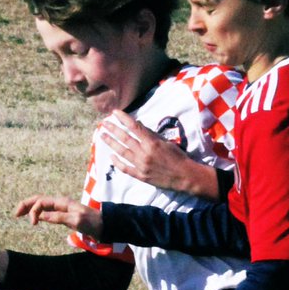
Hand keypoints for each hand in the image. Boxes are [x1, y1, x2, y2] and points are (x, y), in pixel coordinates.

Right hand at [13, 195, 102, 237]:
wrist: (103, 225)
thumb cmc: (91, 223)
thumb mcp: (75, 220)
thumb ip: (58, 217)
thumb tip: (41, 216)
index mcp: (62, 202)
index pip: (41, 201)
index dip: (33, 210)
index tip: (33, 224)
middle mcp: (60, 202)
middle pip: (38, 199)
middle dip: (26, 205)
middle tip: (15, 214)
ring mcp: (61, 208)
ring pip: (41, 204)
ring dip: (30, 208)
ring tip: (19, 215)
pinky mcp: (63, 214)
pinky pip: (47, 210)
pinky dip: (37, 212)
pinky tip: (34, 218)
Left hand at [99, 111, 220, 197]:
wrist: (185, 176)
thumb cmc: (178, 157)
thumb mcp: (166, 142)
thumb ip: (151, 135)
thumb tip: (138, 125)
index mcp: (152, 143)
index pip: (134, 127)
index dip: (123, 118)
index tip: (114, 112)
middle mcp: (144, 153)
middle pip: (125, 138)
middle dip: (113, 129)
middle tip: (104, 123)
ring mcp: (141, 165)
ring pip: (122, 152)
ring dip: (111, 143)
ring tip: (103, 136)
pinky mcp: (141, 176)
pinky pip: (126, 168)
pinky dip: (117, 163)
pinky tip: (111, 157)